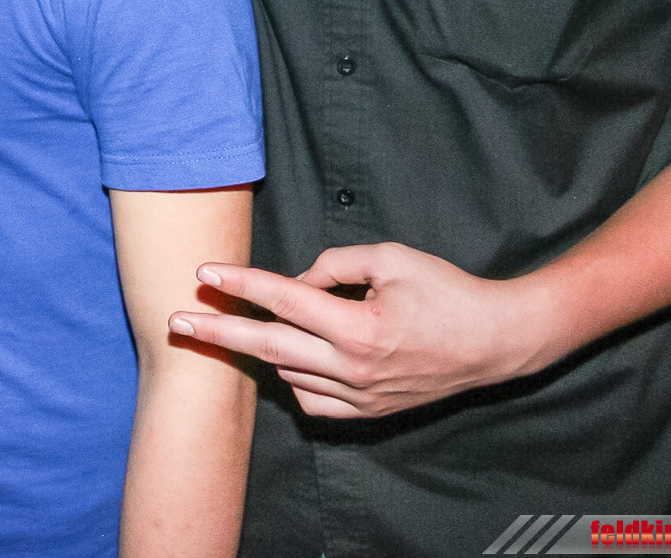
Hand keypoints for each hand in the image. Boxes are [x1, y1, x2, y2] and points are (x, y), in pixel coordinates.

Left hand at [170, 242, 551, 418]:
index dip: (240, 285)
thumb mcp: (392, 258)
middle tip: (175, 321)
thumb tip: (298, 279)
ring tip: (242, 328)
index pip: (284, 301)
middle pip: (268, 348)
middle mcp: (356, 367)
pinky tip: (293, 358)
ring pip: (288, 374)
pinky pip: (313, 401)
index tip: (204, 274)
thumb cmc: (447, 291)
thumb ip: (336, 264)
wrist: (495, 342)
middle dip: (217, 333)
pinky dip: (295, 379)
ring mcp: (362, 396)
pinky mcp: (370, 413)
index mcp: (360, 326)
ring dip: (262, 350)